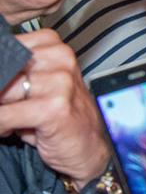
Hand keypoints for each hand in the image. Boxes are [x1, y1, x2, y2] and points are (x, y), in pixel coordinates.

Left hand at [0, 30, 108, 185]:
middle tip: (8, 105)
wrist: (88, 146)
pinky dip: (0, 125)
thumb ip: (14, 72)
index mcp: (55, 47)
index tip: (6, 84)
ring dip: (0, 110)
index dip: (1, 69)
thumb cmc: (60, 115)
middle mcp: (61, 59)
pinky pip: (5, 115)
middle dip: (1, 92)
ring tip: (10, 118)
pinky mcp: (54, 107)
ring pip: (3, 91)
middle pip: (4, 68)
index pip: (8, 47)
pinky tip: (9, 129)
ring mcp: (60, 82)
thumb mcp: (37, 85)